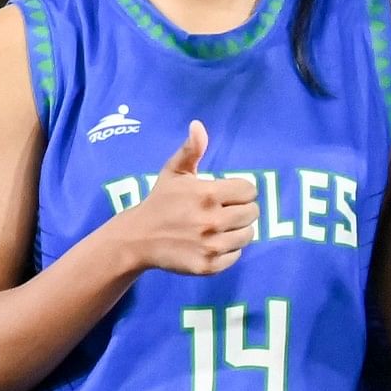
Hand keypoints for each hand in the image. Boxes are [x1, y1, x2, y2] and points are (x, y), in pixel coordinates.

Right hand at [104, 121, 257, 276]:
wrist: (138, 239)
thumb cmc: (160, 202)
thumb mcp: (173, 172)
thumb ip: (191, 150)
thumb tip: (198, 125)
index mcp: (208, 194)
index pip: (249, 190)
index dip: (240, 191)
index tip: (227, 194)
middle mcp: (212, 220)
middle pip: (252, 213)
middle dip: (241, 210)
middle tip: (224, 211)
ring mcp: (211, 245)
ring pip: (247, 235)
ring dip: (237, 231)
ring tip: (219, 228)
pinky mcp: (208, 265)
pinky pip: (236, 256)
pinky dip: (228, 251)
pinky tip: (211, 244)